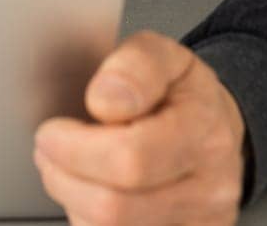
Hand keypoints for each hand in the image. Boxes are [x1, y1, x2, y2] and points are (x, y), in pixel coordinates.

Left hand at [34, 31, 248, 225]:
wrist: (218, 134)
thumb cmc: (184, 96)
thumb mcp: (165, 56)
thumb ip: (134, 66)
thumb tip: (106, 101)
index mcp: (204, 131)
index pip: (131, 157)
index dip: (74, 148)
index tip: (53, 130)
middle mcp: (210, 188)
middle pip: (113, 207)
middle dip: (62, 177)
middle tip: (48, 150)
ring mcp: (200, 224)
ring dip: (72, 200)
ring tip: (69, 168)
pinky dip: (91, 221)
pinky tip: (93, 193)